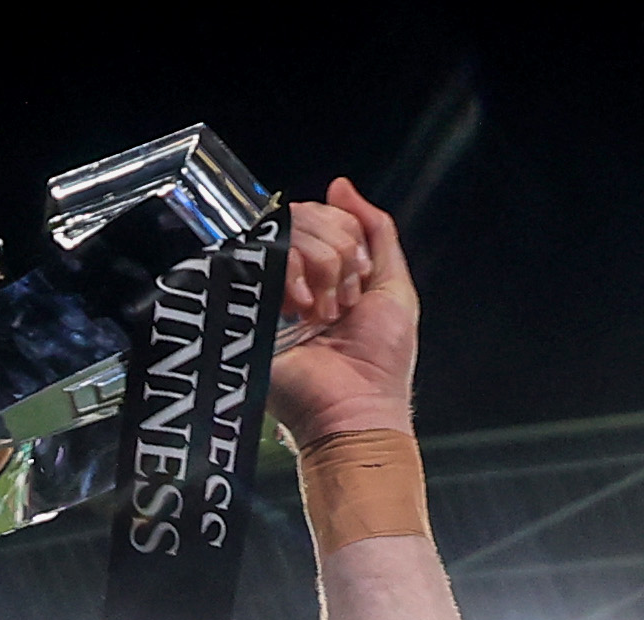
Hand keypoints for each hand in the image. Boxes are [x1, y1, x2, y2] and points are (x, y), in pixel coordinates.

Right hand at [269, 177, 414, 452]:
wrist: (355, 409)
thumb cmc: (380, 364)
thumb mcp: (394, 287)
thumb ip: (377, 232)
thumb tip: (341, 186)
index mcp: (329, 272)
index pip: (327, 216)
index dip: (348, 234)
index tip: (360, 277)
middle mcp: (297, 275)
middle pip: (308, 216)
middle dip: (339, 252)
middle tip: (345, 302)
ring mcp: (271, 287)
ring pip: (289, 230)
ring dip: (323, 269)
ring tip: (324, 314)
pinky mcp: (249, 300)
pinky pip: (268, 252)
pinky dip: (297, 274)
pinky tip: (303, 310)